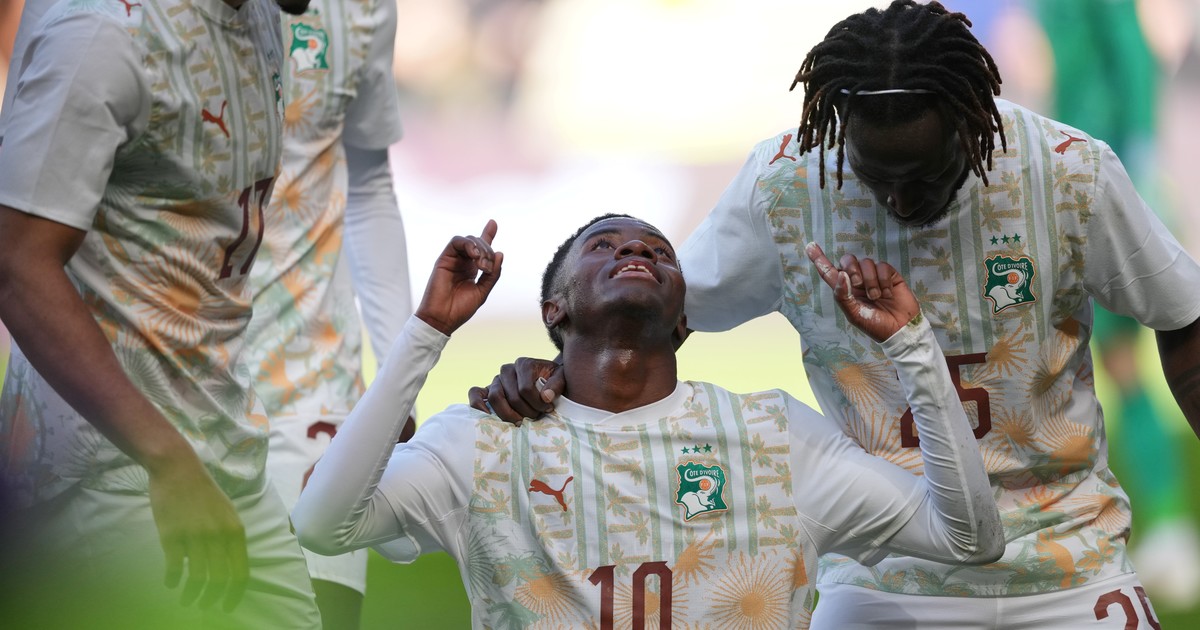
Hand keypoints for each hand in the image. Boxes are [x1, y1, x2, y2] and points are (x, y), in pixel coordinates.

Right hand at [147, 454, 247, 611]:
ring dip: (192, 595)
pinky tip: (170, 583)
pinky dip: (172, 580)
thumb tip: (229, 567)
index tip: (227, 606)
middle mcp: (218, 536)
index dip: (235, 594)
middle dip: (212, 599)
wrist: (178, 468)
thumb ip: (230, 538)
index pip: (241, 572)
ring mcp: (195, 536)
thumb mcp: (227, 513)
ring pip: (197, 578)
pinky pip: (174, 568)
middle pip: (220, 580)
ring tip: (187, 601)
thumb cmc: (203, 491)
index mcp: (236, 531)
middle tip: (205, 607)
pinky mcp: (171, 536)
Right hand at [415, 220, 502, 334]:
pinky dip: (468, 245)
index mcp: (472, 269)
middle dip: (488, 251)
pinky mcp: (444, 259)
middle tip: (487, 268)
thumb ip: (492, 274)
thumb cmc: (460, 309)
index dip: (488, 235)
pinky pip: (456, 242)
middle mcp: (463, 262)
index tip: (493, 223)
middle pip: (479, 244)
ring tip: (482, 264)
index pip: (481, 249)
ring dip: (480, 248)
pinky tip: (474, 255)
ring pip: (469, 240)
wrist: (442, 318)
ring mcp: (453, 260)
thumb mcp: (482, 291)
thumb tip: (500, 253)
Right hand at [468, 356, 562, 423]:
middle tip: (536, 418)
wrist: (545, 378)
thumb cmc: (552, 380)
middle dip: (526, 412)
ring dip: (508, 414)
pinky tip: (489, 418)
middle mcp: (507, 370)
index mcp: (524, 364)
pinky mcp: (487, 389)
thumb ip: (556, 385)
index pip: (525, 389)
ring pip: (495, 398)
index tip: (548, 409)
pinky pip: (475, 393)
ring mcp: (496, 380)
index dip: (537, 403)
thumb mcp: (561, 378)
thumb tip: (545, 397)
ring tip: (520, 422)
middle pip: (512, 397)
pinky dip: (478, 405)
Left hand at [806, 242, 918, 342]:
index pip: (829, 271)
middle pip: (847, 260)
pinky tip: (887, 293)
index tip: (810, 246)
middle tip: (858, 285)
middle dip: (851, 268)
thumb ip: (843, 296)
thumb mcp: (854, 315)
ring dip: (870, 280)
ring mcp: (873, 276)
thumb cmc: (875, 325)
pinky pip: (882, 266)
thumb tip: (840, 274)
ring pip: (866, 262)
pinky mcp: (889, 274)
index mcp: (845, 290)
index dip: (819, 258)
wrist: (900, 328)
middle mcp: (857, 280)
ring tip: (876, 297)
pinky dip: (883, 280)